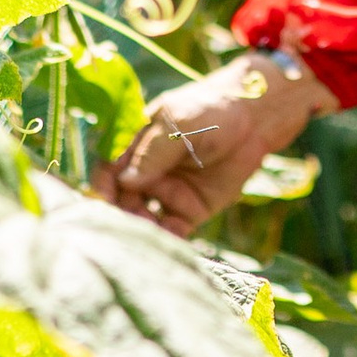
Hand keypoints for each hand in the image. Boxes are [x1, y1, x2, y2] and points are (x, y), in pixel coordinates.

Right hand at [99, 47, 336, 234]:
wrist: (256, 120)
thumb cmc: (212, 109)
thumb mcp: (180, 123)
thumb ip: (154, 152)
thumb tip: (124, 181)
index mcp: (136, 145)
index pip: (108, 168)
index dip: (101, 186)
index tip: (102, 203)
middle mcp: (146, 172)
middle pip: (121, 199)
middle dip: (119, 215)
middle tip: (122, 228)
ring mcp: (166, 192)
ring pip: (143, 217)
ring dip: (140, 229)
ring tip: (145, 237)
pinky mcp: (188, 211)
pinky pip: (171, 231)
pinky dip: (166, 240)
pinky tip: (167, 246)